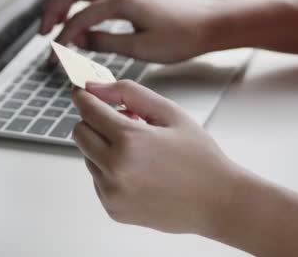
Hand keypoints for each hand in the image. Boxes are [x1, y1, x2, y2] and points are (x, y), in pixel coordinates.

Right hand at [40, 0, 216, 63]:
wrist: (208, 24)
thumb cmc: (182, 37)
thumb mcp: (141, 48)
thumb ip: (106, 42)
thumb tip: (80, 41)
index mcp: (122, 1)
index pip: (80, 19)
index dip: (62, 40)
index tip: (53, 57)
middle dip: (53, 10)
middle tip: (42, 33)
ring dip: (66, 0)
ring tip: (56, 22)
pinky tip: (82, 10)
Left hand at [71, 80, 241, 233]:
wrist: (217, 201)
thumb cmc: (199, 156)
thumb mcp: (170, 113)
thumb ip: (129, 93)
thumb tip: (94, 87)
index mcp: (130, 140)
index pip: (88, 110)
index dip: (83, 97)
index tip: (82, 91)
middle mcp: (115, 169)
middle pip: (80, 133)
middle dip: (94, 121)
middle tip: (122, 119)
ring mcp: (112, 193)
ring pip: (87, 156)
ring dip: (103, 146)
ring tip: (140, 149)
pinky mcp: (114, 209)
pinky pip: (98, 179)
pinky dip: (110, 170)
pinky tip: (140, 170)